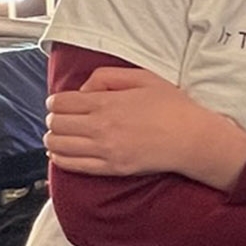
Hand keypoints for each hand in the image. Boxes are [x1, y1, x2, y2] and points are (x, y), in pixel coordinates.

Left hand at [44, 68, 245, 187]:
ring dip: (53, 139)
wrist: (192, 139)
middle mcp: (101, 127)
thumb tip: (83, 89)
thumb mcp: (143, 78)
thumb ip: (107, 77)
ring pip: (59, 145)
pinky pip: (73, 165)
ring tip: (61, 135)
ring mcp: (105, 150)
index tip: (60, 103)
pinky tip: (61, 153)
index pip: (60, 103)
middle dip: (54, 119)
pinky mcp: (111, 168)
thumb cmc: (172, 106)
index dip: (55, 102)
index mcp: (106, 103)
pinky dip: (60, 158)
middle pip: (56, 124)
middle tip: (61, 119)